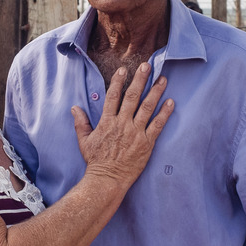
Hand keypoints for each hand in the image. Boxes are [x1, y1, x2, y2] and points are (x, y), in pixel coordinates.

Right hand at [72, 63, 173, 184]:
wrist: (107, 179)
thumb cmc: (95, 161)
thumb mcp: (84, 141)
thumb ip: (80, 123)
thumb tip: (74, 108)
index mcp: (107, 122)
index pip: (113, 96)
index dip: (118, 82)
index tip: (123, 69)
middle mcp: (122, 124)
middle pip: (132, 97)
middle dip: (140, 79)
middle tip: (147, 66)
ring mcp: (135, 133)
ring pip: (147, 107)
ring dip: (155, 92)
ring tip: (163, 79)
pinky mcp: (147, 143)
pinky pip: (158, 125)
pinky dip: (165, 113)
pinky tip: (171, 102)